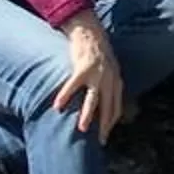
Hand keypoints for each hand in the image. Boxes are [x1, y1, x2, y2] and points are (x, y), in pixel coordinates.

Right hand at [52, 11, 127, 138]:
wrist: (91, 32)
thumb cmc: (97, 53)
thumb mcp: (108, 70)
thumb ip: (107, 85)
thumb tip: (103, 103)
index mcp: (116, 81)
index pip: (116, 107)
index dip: (111, 122)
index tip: (105, 135)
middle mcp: (110, 79)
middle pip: (108, 107)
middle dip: (104, 126)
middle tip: (99, 140)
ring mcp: (97, 74)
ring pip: (93, 100)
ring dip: (87, 115)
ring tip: (81, 129)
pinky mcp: (83, 68)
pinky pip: (73, 85)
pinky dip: (65, 96)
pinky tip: (57, 106)